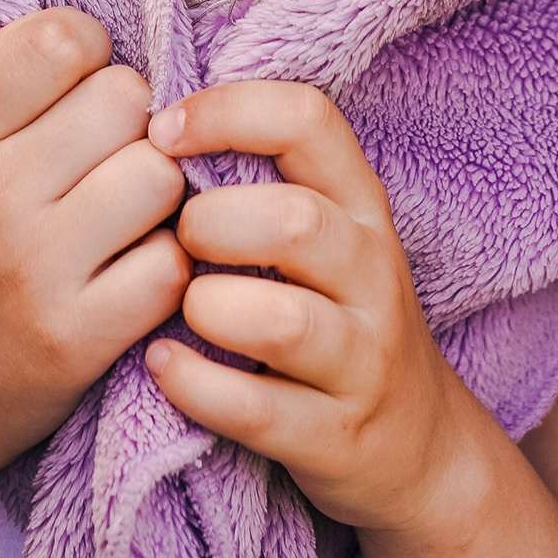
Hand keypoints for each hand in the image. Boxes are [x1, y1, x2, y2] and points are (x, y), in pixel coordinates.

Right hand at [0, 11, 189, 507]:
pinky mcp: (82, 337)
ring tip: (125, 214)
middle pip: (126, 99)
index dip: (86, 51)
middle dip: (129, 122)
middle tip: (106, 157)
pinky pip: (171, 264)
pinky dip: (165, 266)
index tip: (78, 86)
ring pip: (160, 176)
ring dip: (157, 193)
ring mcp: (38, 270)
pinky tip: (133, 271)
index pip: (58, 39)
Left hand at [144, 83, 481, 539]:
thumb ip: (259, 176)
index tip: (160, 133)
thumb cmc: (333, 316)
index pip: (309, 120)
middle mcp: (372, 273)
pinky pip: (256, 409)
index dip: (227, 111)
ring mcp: (362, 359)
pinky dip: (195, 385)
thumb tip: (143, 115)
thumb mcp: (320, 235)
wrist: (415, 447)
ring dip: (208, 308)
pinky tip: (163, 365)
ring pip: (282, 321)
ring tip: (178, 310)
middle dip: (212, 225)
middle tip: (178, 242)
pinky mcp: (336, 436)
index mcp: (359, 205)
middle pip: (294, 221)